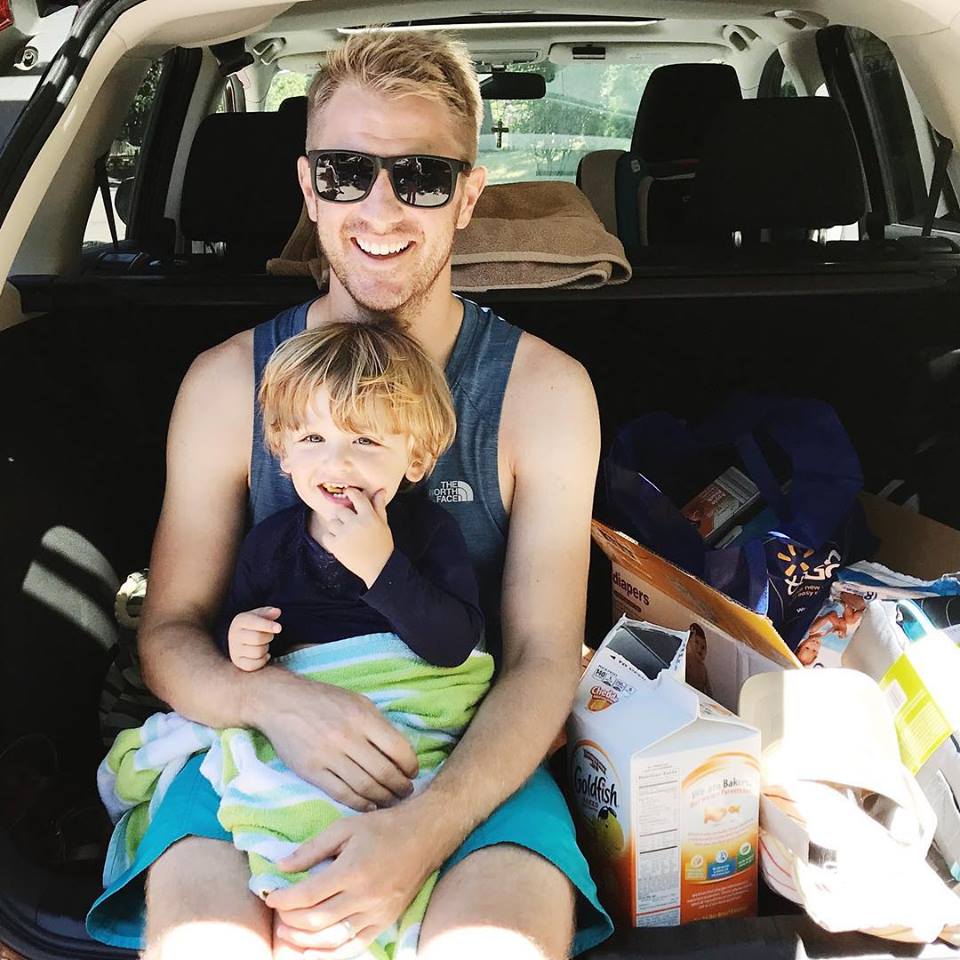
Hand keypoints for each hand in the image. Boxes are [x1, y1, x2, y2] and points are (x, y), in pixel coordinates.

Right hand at [228, 606, 281, 670]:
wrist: (239, 639)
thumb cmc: (253, 625)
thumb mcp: (260, 615)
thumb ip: (268, 612)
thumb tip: (277, 611)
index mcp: (240, 621)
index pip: (253, 623)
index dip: (268, 625)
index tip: (279, 628)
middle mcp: (234, 635)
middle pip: (258, 638)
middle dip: (268, 637)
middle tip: (268, 635)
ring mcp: (234, 650)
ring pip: (258, 652)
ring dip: (265, 649)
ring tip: (263, 644)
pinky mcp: (237, 662)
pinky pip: (254, 665)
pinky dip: (262, 660)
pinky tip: (262, 655)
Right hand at [250, 669, 417, 810]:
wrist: (281, 702)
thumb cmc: (325, 701)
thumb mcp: (358, 701)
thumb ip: (378, 725)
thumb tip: (400, 753)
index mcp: (362, 717)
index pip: (398, 748)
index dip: (411, 765)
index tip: (413, 772)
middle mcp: (347, 737)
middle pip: (384, 772)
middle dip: (401, 786)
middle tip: (406, 792)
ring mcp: (328, 756)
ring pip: (365, 787)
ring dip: (383, 798)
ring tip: (391, 800)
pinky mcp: (312, 772)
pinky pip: (342, 794)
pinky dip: (360, 804)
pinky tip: (369, 805)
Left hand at [266, 803, 442, 956]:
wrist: (425, 835)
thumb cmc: (383, 827)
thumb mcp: (346, 827)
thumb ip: (313, 849)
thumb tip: (281, 866)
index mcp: (353, 870)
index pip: (308, 894)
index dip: (284, 899)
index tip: (271, 895)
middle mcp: (365, 896)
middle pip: (316, 920)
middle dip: (289, 920)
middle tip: (277, 912)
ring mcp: (377, 913)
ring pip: (332, 939)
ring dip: (304, 940)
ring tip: (287, 932)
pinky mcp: (385, 923)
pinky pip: (353, 947)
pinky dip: (330, 954)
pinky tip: (312, 951)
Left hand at [319, 489, 392, 587]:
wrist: (379, 568)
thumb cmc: (382, 544)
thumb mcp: (383, 524)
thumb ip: (379, 506)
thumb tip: (381, 489)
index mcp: (369, 516)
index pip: (356, 497)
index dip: (351, 493)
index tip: (349, 493)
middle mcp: (355, 523)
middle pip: (341, 510)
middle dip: (345, 516)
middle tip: (352, 524)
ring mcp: (344, 535)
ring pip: (332, 522)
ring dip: (337, 527)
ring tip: (347, 535)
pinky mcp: (336, 546)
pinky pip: (326, 535)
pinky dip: (332, 538)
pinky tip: (342, 543)